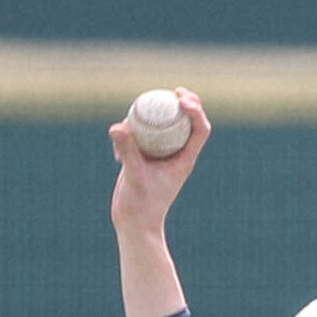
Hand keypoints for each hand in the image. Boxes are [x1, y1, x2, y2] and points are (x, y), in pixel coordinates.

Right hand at [109, 89, 211, 316]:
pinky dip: (133, 132)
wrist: (134, 225)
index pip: (199, 130)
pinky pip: (143, 137)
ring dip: (156, 114)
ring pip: (164, 128)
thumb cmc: (140, 207)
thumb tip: (117, 126)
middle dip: (184, 104)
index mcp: (184, 160)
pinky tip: (118, 139)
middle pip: (186, 124)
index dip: (196, 110)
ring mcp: (161, 157)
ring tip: (140, 108)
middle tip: (174, 91)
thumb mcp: (134, 176)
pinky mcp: (145, 160)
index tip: (181, 99)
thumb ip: (127, 151)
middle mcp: (175, 156)